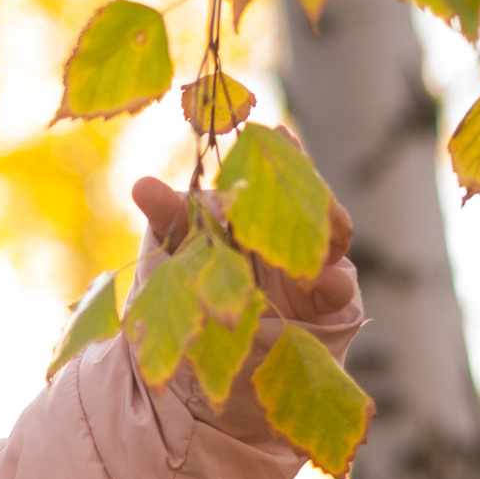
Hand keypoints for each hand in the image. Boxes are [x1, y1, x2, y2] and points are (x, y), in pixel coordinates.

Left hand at [132, 129, 357, 328]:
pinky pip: (338, 289)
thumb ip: (171, 218)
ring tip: (303, 237)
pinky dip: (332, 284)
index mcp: (259, 212)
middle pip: (316, 197)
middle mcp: (291, 230)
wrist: (215, 348)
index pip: (280, 173)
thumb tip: (141, 185)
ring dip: (325, 229)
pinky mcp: (326, 301)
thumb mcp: (182, 249)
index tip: (279, 131)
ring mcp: (313, 263)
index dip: (286, 154)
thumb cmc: (199, 287)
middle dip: (310, 186)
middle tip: (294, 168)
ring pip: (336, 233)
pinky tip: (324, 282)